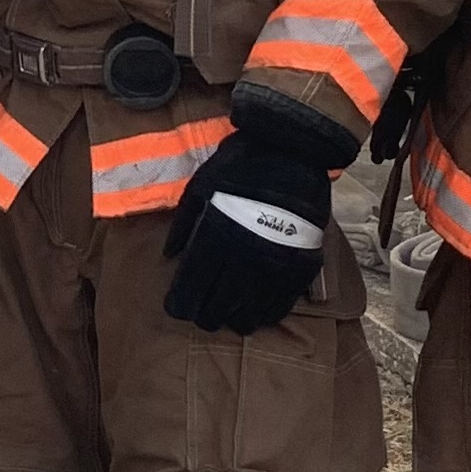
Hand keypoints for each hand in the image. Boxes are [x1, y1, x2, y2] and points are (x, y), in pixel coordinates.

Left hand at [162, 98, 349, 334]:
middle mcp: (243, 259)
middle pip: (218, 306)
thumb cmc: (241, 165)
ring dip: (235, 319)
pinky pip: (282, 304)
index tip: (177, 309)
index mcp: (215, 239)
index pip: (192, 288)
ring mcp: (274, 265)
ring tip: (228, 320)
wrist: (294, 151)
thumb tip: (169, 256)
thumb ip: (182, 225)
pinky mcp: (300, 266)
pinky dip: (267, 314)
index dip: (181, 304)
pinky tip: (258, 317)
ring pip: (249, 311)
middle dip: (205, 316)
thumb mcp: (200, 187)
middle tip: (201, 317)